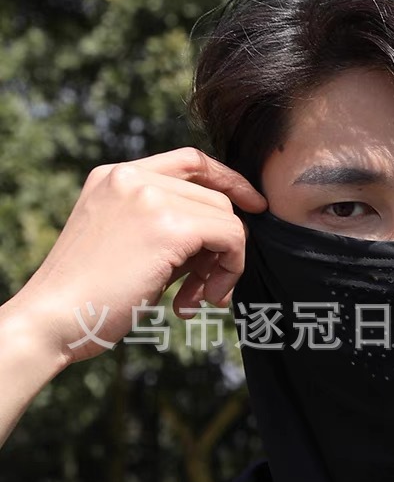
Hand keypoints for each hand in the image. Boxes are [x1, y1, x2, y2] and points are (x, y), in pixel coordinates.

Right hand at [11, 147, 266, 364]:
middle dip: (222, 245)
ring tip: (198, 299)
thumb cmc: (89, 295)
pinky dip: (230, 269)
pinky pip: (231, 237)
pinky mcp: (168, 226)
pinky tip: (198, 300)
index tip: (253, 206)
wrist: (53, 320)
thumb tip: (229, 233)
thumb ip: (166, 224)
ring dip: (225, 265)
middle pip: (215, 198)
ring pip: (227, 218)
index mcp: (115, 175)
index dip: (229, 180)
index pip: (191, 161)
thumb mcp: (125, 242)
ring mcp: (148, 197)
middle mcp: (131, 177)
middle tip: (207, 288)